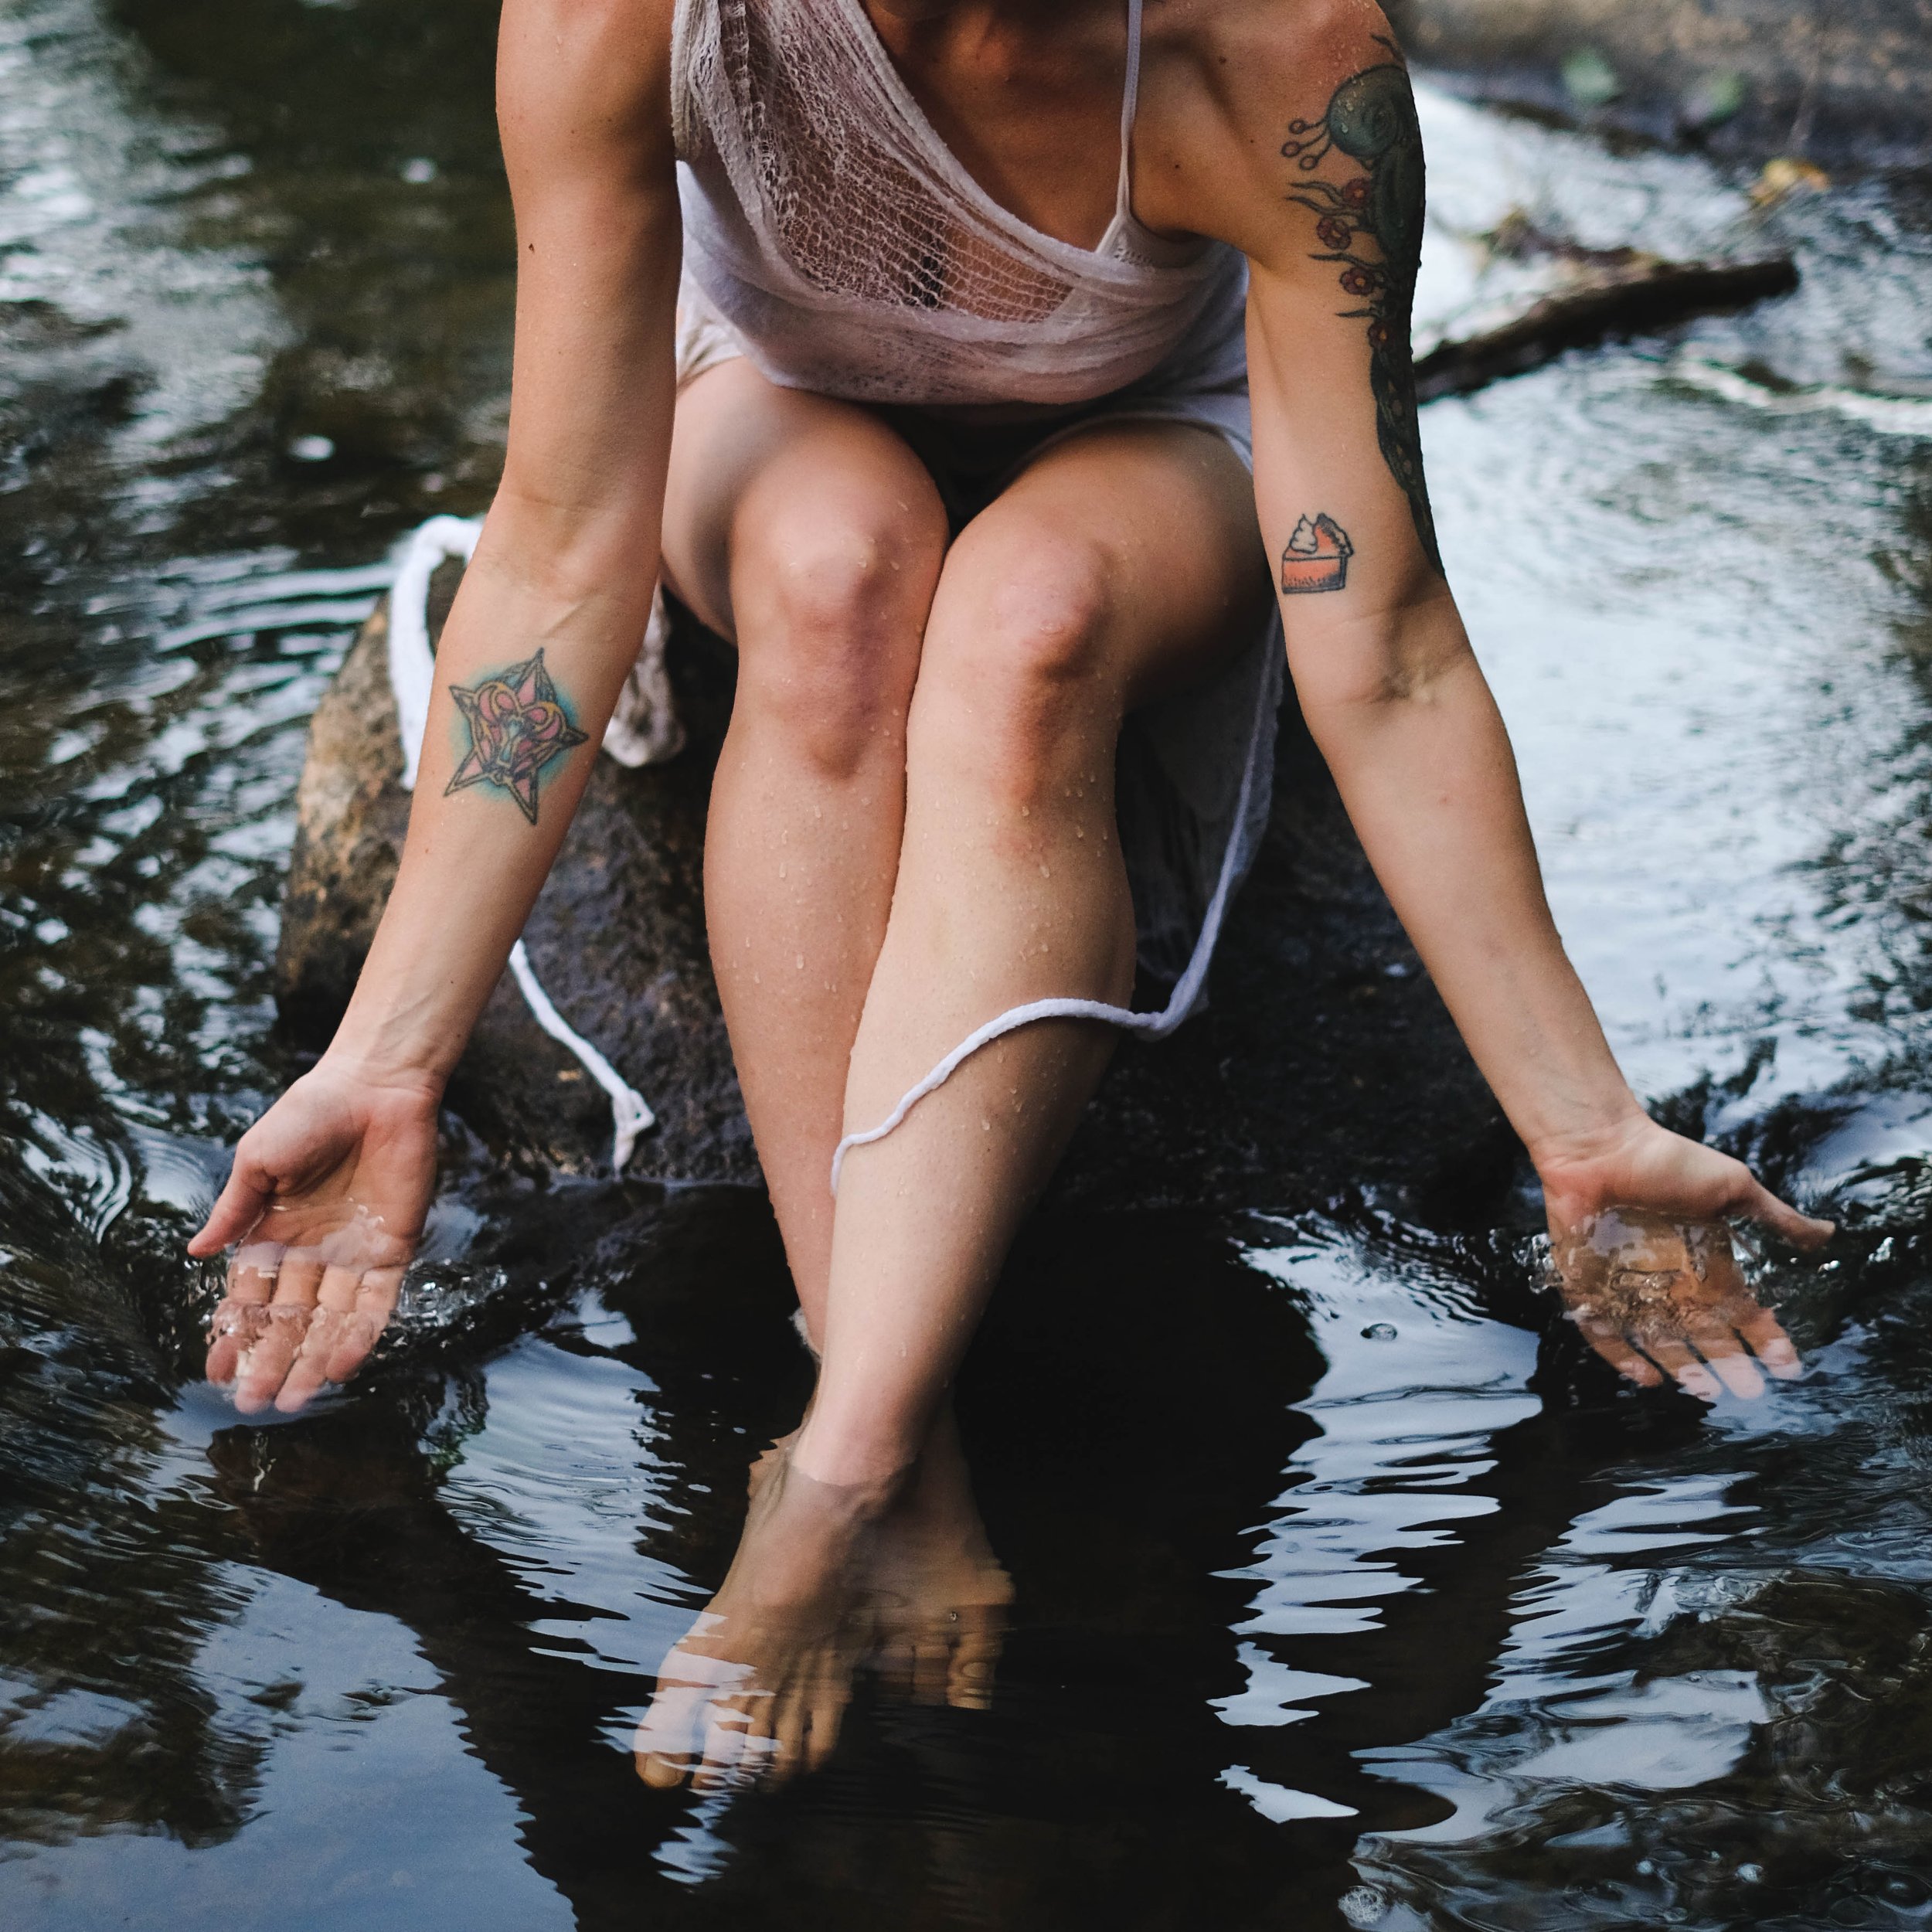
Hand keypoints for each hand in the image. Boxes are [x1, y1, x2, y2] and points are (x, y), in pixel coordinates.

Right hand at [188, 1061, 439, 1413]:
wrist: (375, 1088)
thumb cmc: (310, 1114)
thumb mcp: (259, 1161)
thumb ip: (233, 1211)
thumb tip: (194, 1253)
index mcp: (274, 1232)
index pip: (250, 1296)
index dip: (234, 1334)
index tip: (216, 1372)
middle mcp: (312, 1251)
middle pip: (288, 1318)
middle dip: (269, 1360)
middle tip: (252, 1402)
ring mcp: (353, 1253)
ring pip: (329, 1319)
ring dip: (312, 1359)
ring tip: (294, 1400)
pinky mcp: (393, 1248)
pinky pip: (376, 1300)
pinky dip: (360, 1332)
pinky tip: (341, 1364)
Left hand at [1536, 1116, 1833, 1399]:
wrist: (1599, 1144)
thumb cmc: (1667, 1160)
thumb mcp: (1731, 1186)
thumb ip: (1776, 1216)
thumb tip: (1829, 1234)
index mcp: (1706, 1264)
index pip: (1742, 1311)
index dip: (1765, 1338)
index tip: (1787, 1365)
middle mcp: (1670, 1282)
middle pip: (1704, 1333)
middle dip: (1728, 1363)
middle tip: (1749, 1391)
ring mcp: (1628, 1286)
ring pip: (1658, 1340)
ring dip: (1681, 1366)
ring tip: (1704, 1390)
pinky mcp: (1587, 1287)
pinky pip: (1604, 1331)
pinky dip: (1622, 1356)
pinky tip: (1646, 1378)